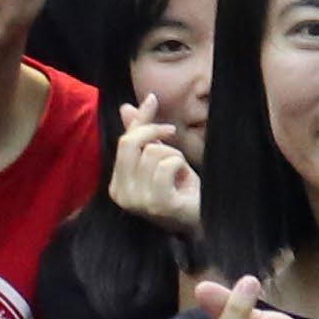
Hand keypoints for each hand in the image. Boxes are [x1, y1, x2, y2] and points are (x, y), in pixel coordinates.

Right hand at [109, 109, 200, 236]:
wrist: (201, 219)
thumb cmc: (180, 189)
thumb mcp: (159, 158)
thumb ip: (142, 135)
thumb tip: (126, 107)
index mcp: (116, 185)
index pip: (123, 143)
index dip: (139, 120)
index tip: (152, 99)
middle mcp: (121, 195)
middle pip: (130, 143)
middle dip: (155, 132)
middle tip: (172, 133)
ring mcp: (137, 201)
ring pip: (152, 152)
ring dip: (173, 155)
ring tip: (179, 171)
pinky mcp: (157, 203)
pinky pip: (166, 165)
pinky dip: (180, 165)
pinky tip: (184, 179)